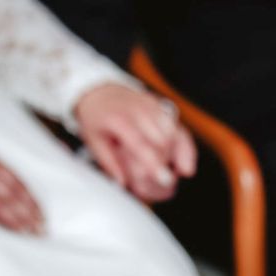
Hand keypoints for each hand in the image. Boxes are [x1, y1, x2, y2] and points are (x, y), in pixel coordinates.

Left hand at [74, 83, 196, 202]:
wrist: (100, 92)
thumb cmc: (96, 119)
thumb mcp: (93, 141)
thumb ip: (109, 163)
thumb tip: (122, 183)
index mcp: (118, 119)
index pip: (140, 144)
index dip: (154, 163)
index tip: (166, 181)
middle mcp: (138, 109)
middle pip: (162, 140)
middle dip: (163, 162)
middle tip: (160, 179)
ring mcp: (151, 105)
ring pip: (173, 133)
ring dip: (173, 154)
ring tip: (168, 169)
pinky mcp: (160, 105)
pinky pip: (177, 126)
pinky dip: (181, 144)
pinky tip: (180, 161)